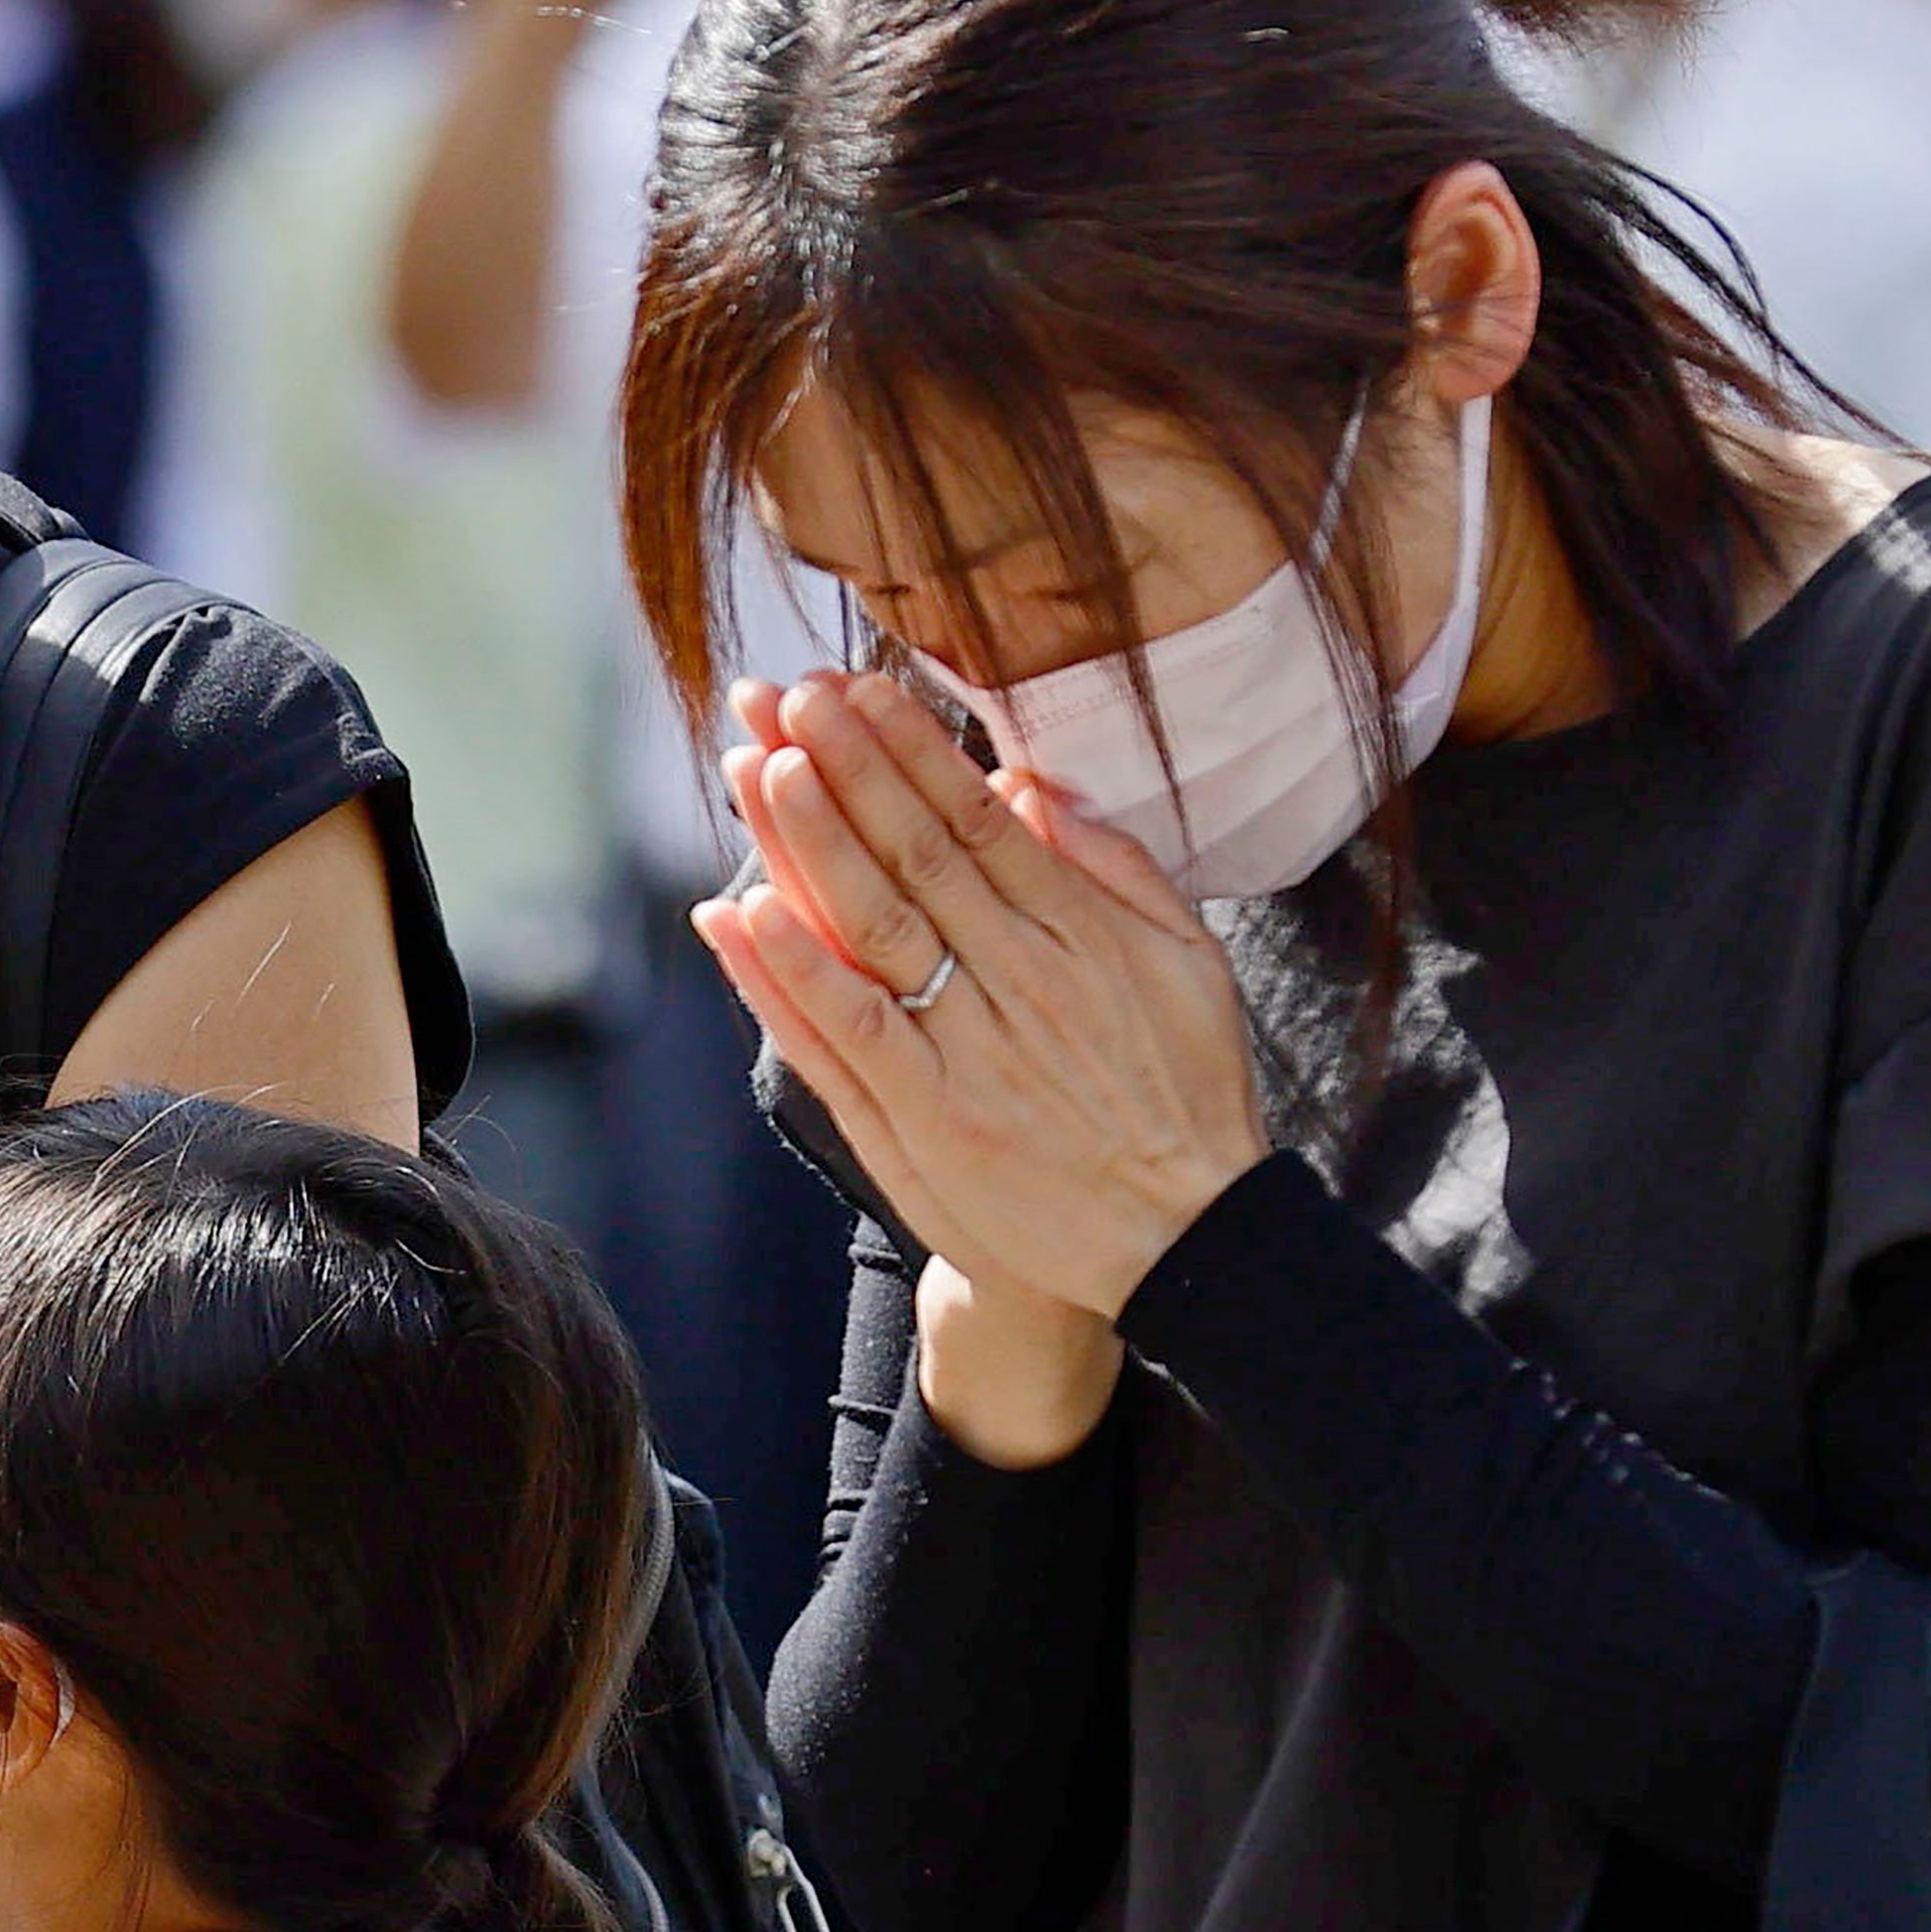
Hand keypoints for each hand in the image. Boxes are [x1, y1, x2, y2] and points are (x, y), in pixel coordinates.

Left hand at [700, 662, 1269, 1320]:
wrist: (1183, 1241)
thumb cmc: (1184, 1095)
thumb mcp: (1188, 964)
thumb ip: (1116, 869)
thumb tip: (1032, 786)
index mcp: (1078, 935)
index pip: (979, 820)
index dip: (911, 750)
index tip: (858, 690)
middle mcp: (1019, 983)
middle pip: (916, 855)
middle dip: (847, 768)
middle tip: (786, 698)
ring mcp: (967, 1055)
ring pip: (874, 929)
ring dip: (809, 845)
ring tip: (754, 767)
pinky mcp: (927, 1124)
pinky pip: (849, 1035)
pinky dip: (793, 974)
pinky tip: (741, 913)